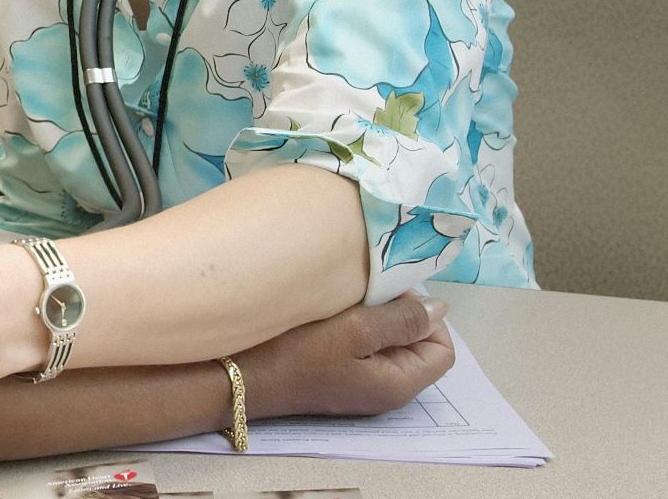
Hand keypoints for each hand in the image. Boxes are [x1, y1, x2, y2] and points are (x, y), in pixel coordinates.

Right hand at [237, 292, 454, 419]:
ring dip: (375, 316)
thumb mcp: (355, 330)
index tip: (393, 295)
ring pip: (389, 341)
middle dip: (399, 313)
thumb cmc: (298, 353)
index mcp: (398, 384)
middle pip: (416, 344)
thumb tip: (440, 309)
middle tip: (367, 293)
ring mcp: (361, 382)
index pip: (442, 348)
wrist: (241, 376)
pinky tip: (333, 312)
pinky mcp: (340, 373)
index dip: (428, 317)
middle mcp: (386, 388)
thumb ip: (402, 319)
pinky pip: (365, 345)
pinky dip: (357, 325)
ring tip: (349, 300)